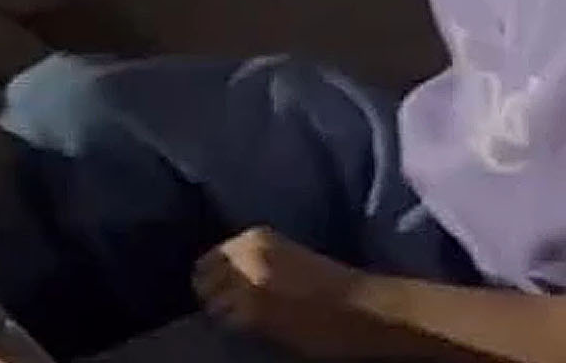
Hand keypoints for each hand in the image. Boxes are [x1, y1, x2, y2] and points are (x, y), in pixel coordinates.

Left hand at [193, 227, 364, 353]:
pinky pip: (226, 325)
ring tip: (249, 319)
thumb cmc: (331, 284)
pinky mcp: (253, 314)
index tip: (228, 292)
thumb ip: (253, 260)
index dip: (216, 279)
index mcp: (255, 237)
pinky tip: (257, 329)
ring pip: (210, 305)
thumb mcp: (287, 257)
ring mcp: (247, 285)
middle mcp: (247, 255)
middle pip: (202, 281)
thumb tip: (219, 279)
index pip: (207, 260)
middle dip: (214, 294)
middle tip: (235, 309)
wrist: (363, 307)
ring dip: (224, 313)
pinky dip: (235, 328)